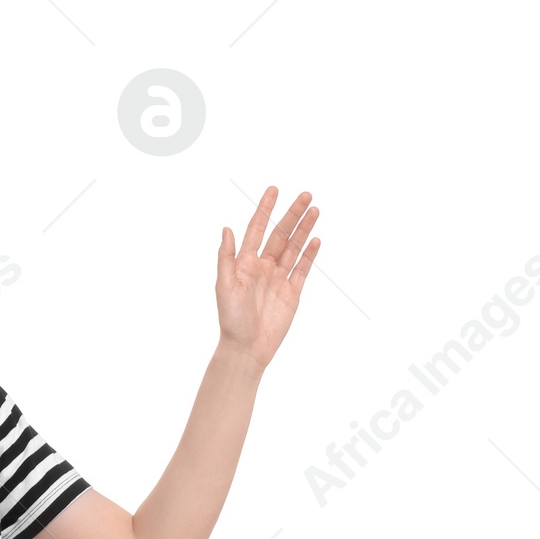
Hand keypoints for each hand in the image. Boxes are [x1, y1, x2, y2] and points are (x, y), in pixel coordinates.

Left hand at [216, 187, 319, 368]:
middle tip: (306, 195)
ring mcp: (278, 279)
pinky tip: (316, 239)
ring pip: (294, 248)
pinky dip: (309, 254)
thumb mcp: (224, 286)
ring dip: (304, 229)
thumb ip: (226, 257)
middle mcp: (262, 267)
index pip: (257, 229)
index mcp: (245, 263)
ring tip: (315, 210)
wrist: (246, 348)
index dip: (265, 209)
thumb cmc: (231, 319)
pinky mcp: (291, 293)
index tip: (274, 190)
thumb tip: (226, 229)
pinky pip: (302, 269)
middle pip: (281, 234)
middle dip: (293, 214)